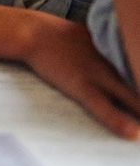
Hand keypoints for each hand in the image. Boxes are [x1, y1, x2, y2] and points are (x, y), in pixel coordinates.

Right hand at [26, 15, 139, 138]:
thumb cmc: (64, 36)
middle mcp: (115, 63)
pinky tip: (132, 133)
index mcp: (120, 50)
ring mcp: (98, 75)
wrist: (35, 32)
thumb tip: (131, 53)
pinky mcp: (80, 86)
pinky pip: (103, 106)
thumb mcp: (98, 36)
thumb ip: (117, 48)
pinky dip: (118, 120)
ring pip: (133, 98)